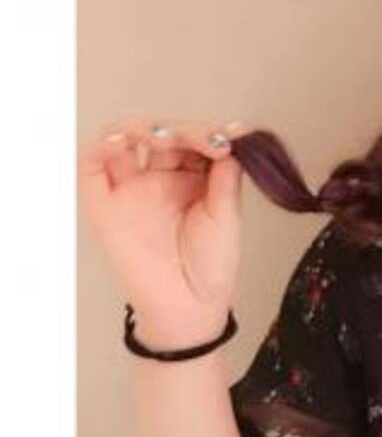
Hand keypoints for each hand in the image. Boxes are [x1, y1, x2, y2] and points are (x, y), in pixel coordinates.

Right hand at [78, 118, 244, 338]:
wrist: (187, 307)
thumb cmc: (211, 266)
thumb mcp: (226, 216)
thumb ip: (225, 177)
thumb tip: (233, 136)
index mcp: (194, 179)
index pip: (195, 140)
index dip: (209, 132)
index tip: (231, 136)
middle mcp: (161, 178)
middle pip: (163, 134)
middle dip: (183, 129)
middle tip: (205, 140)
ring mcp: (132, 190)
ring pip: (125, 141)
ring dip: (141, 128)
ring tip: (163, 136)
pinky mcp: (105, 206)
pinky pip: (92, 169)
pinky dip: (101, 147)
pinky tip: (122, 141)